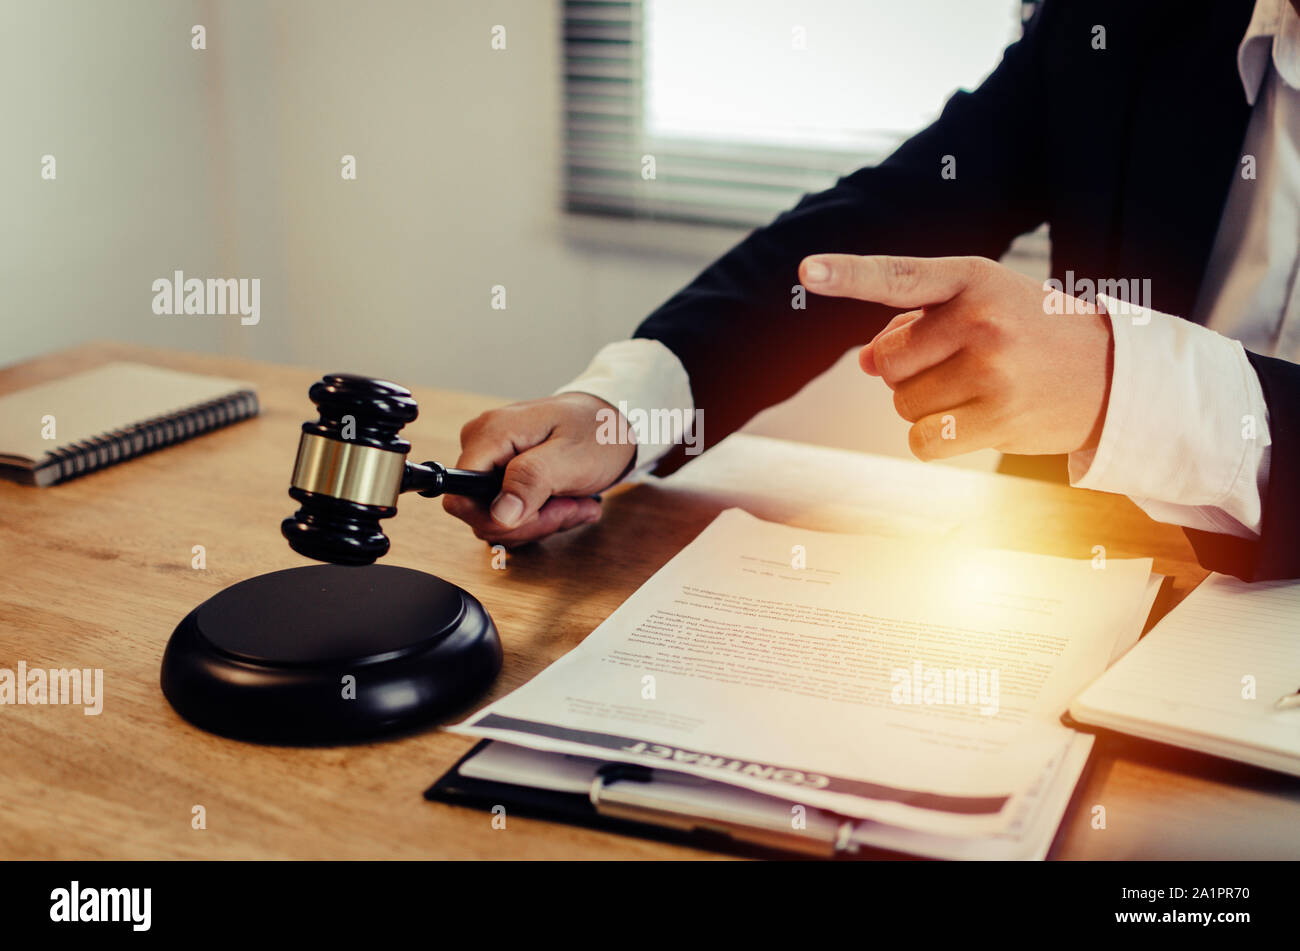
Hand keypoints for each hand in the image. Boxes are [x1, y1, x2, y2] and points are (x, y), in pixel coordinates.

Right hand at [442, 392, 635, 545]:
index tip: (537, 514)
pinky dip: (542, 518)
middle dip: (530, 523)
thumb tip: (499, 514)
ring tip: (575, 502)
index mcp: (491, 434)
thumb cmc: (597, 431)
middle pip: (480, 513)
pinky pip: (510, 514)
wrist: (613, 422)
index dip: (495, 519)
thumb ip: (531, 480)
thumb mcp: (571, 457)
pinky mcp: (503, 476)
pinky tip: (568, 503)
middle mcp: (482, 447)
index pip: (460, 497)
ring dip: (541, 522)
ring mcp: (492, 462)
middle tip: (570, 508)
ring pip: (497, 520)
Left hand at [798, 254, 1113, 459]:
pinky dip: (933, 439)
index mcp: (971, 279)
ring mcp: (992, 369)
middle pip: (886, 363)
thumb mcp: (983, 306)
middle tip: (957, 365)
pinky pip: (922, 441)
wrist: (1114, 374)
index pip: (898, 276)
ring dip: (924, 406)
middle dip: (906, 372)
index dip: (847, 274)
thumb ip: (918, 322)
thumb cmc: (1033, 335)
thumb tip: (863, 361)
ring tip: (977, 391)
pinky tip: (973, 422)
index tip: (805, 270)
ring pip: (901, 405)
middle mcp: (981, 319)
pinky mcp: (999, 418)